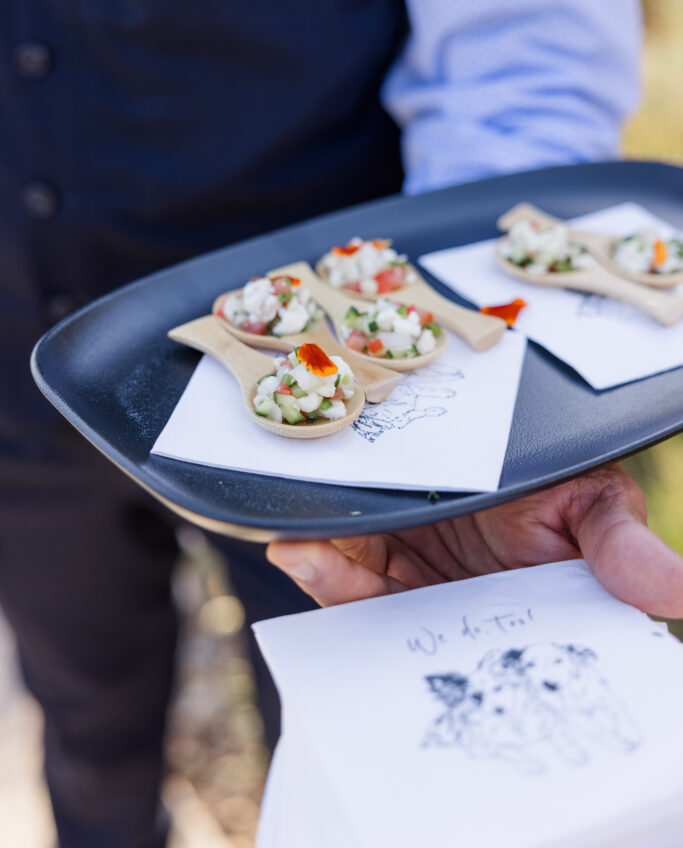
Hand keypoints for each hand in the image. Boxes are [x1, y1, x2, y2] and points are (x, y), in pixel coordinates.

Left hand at [267, 465, 682, 617]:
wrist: (521, 431)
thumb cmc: (566, 480)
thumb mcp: (598, 509)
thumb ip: (625, 553)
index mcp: (510, 595)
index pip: (470, 635)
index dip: (443, 647)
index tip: (422, 638)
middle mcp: (453, 591)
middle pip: (405, 616)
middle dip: (366, 606)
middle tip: (329, 581)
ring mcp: (411, 565)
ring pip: (364, 592)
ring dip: (331, 577)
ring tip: (306, 553)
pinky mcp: (375, 544)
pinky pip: (340, 561)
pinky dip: (317, 557)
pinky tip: (296, 542)